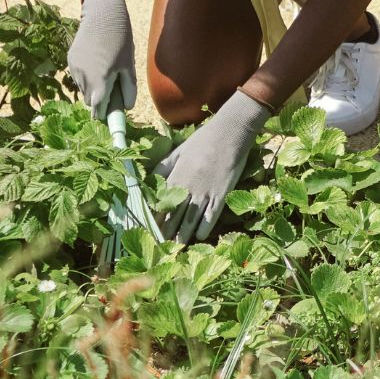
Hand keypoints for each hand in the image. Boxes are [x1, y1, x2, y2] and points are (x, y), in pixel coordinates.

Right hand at [66, 0, 135, 114]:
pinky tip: (97, 60)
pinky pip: (79, 76)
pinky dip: (88, 75)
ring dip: (94, 87)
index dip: (104, 115)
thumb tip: (127, 107)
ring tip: (107, 69)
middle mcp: (83, 76)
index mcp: (99, 79)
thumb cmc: (120, 39)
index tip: (110, 121)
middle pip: (90, 100)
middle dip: (100, 99)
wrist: (102, 14)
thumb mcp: (128, 65)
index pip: (98, 108)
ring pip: (84, 88)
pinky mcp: (70, 59)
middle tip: (114, 88)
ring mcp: (74, 68)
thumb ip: (128, 88)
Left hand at [151, 90, 270, 242]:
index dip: (154, 220)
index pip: (160, 205)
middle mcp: (188, 188)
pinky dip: (205, 228)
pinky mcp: (222, 194)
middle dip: (166, 231)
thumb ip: (163, 168)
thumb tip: (150, 184)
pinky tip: (200, 236)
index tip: (149, 230)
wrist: (229, 134)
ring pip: (191, 219)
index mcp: (175, 177)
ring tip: (178, 245)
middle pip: (174, 216)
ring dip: (183, 234)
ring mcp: (205, 192)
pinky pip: (212, 216)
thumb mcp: (178, 151)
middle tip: (161, 244)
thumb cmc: (202, 140)